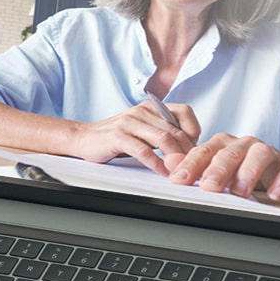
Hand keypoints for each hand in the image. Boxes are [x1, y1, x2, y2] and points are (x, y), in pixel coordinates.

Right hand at [72, 101, 200, 176]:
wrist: (84, 137)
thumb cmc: (116, 137)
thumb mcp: (143, 129)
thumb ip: (162, 132)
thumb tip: (188, 147)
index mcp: (151, 107)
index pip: (183, 112)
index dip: (194, 130)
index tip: (196, 148)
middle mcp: (142, 111)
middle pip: (175, 130)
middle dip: (188, 151)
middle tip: (194, 166)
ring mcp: (130, 122)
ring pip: (163, 138)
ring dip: (175, 157)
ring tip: (181, 171)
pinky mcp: (118, 136)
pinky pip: (144, 151)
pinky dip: (157, 164)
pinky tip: (163, 173)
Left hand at [164, 132, 279, 200]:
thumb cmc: (245, 169)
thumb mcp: (218, 169)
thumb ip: (195, 167)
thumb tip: (169, 164)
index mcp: (223, 145)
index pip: (203, 152)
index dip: (190, 165)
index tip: (179, 180)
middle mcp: (244, 145)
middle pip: (230, 153)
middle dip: (218, 169)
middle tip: (209, 186)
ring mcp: (269, 153)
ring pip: (260, 155)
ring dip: (249, 173)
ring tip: (240, 192)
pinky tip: (276, 195)